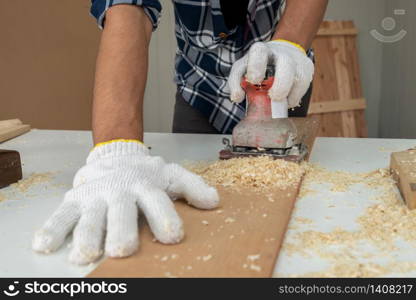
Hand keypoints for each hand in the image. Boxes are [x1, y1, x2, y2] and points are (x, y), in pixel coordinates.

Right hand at [32, 140, 218, 264]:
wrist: (117, 156)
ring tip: (84, 255)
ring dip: (86, 236)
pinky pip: (61, 215)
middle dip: (121, 230)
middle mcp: (120, 191)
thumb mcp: (173, 175)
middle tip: (122, 250)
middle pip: (121, 212)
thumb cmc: (147, 174)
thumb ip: (193, 187)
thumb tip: (214, 202)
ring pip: (90, 217)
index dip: (165, 219)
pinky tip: (44, 245)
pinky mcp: (75, 200)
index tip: (172, 237)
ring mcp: (96, 196)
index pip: (158, 202)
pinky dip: (52, 229)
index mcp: (147, 186)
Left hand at [228, 40, 313, 107]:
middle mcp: (281, 52)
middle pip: (286, 65)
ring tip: (279, 101)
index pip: (259, 52)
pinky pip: (304, 86)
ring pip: (300, 77)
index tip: (254, 80)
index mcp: (261, 50)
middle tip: (273, 96)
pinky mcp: (307, 68)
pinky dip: (294, 97)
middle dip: (281, 84)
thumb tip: (237, 97)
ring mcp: (296, 60)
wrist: (281, 52)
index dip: (256, 66)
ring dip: (289, 94)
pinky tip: (287, 100)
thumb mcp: (242, 69)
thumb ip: (236, 82)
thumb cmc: (257, 65)